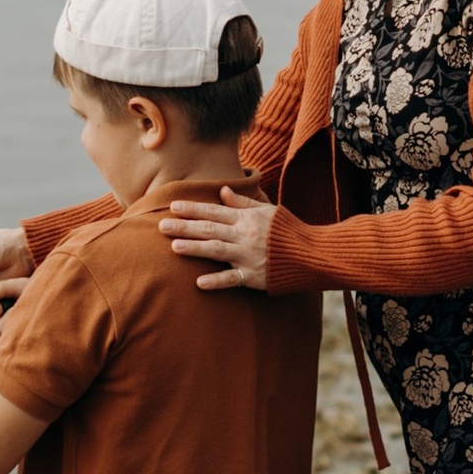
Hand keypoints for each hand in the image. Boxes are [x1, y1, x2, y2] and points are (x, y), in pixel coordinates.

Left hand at [160, 189, 277, 290]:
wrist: (311, 254)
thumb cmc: (287, 230)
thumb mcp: (267, 210)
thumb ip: (243, 203)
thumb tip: (223, 190)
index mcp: (246, 219)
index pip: (214, 211)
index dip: (193, 209)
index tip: (173, 206)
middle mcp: (244, 235)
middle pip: (209, 229)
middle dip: (184, 226)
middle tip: (161, 226)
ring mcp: (247, 256)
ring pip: (216, 250)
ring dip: (194, 248)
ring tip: (174, 246)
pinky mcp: (253, 276)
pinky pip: (233, 279)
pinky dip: (217, 281)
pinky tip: (199, 282)